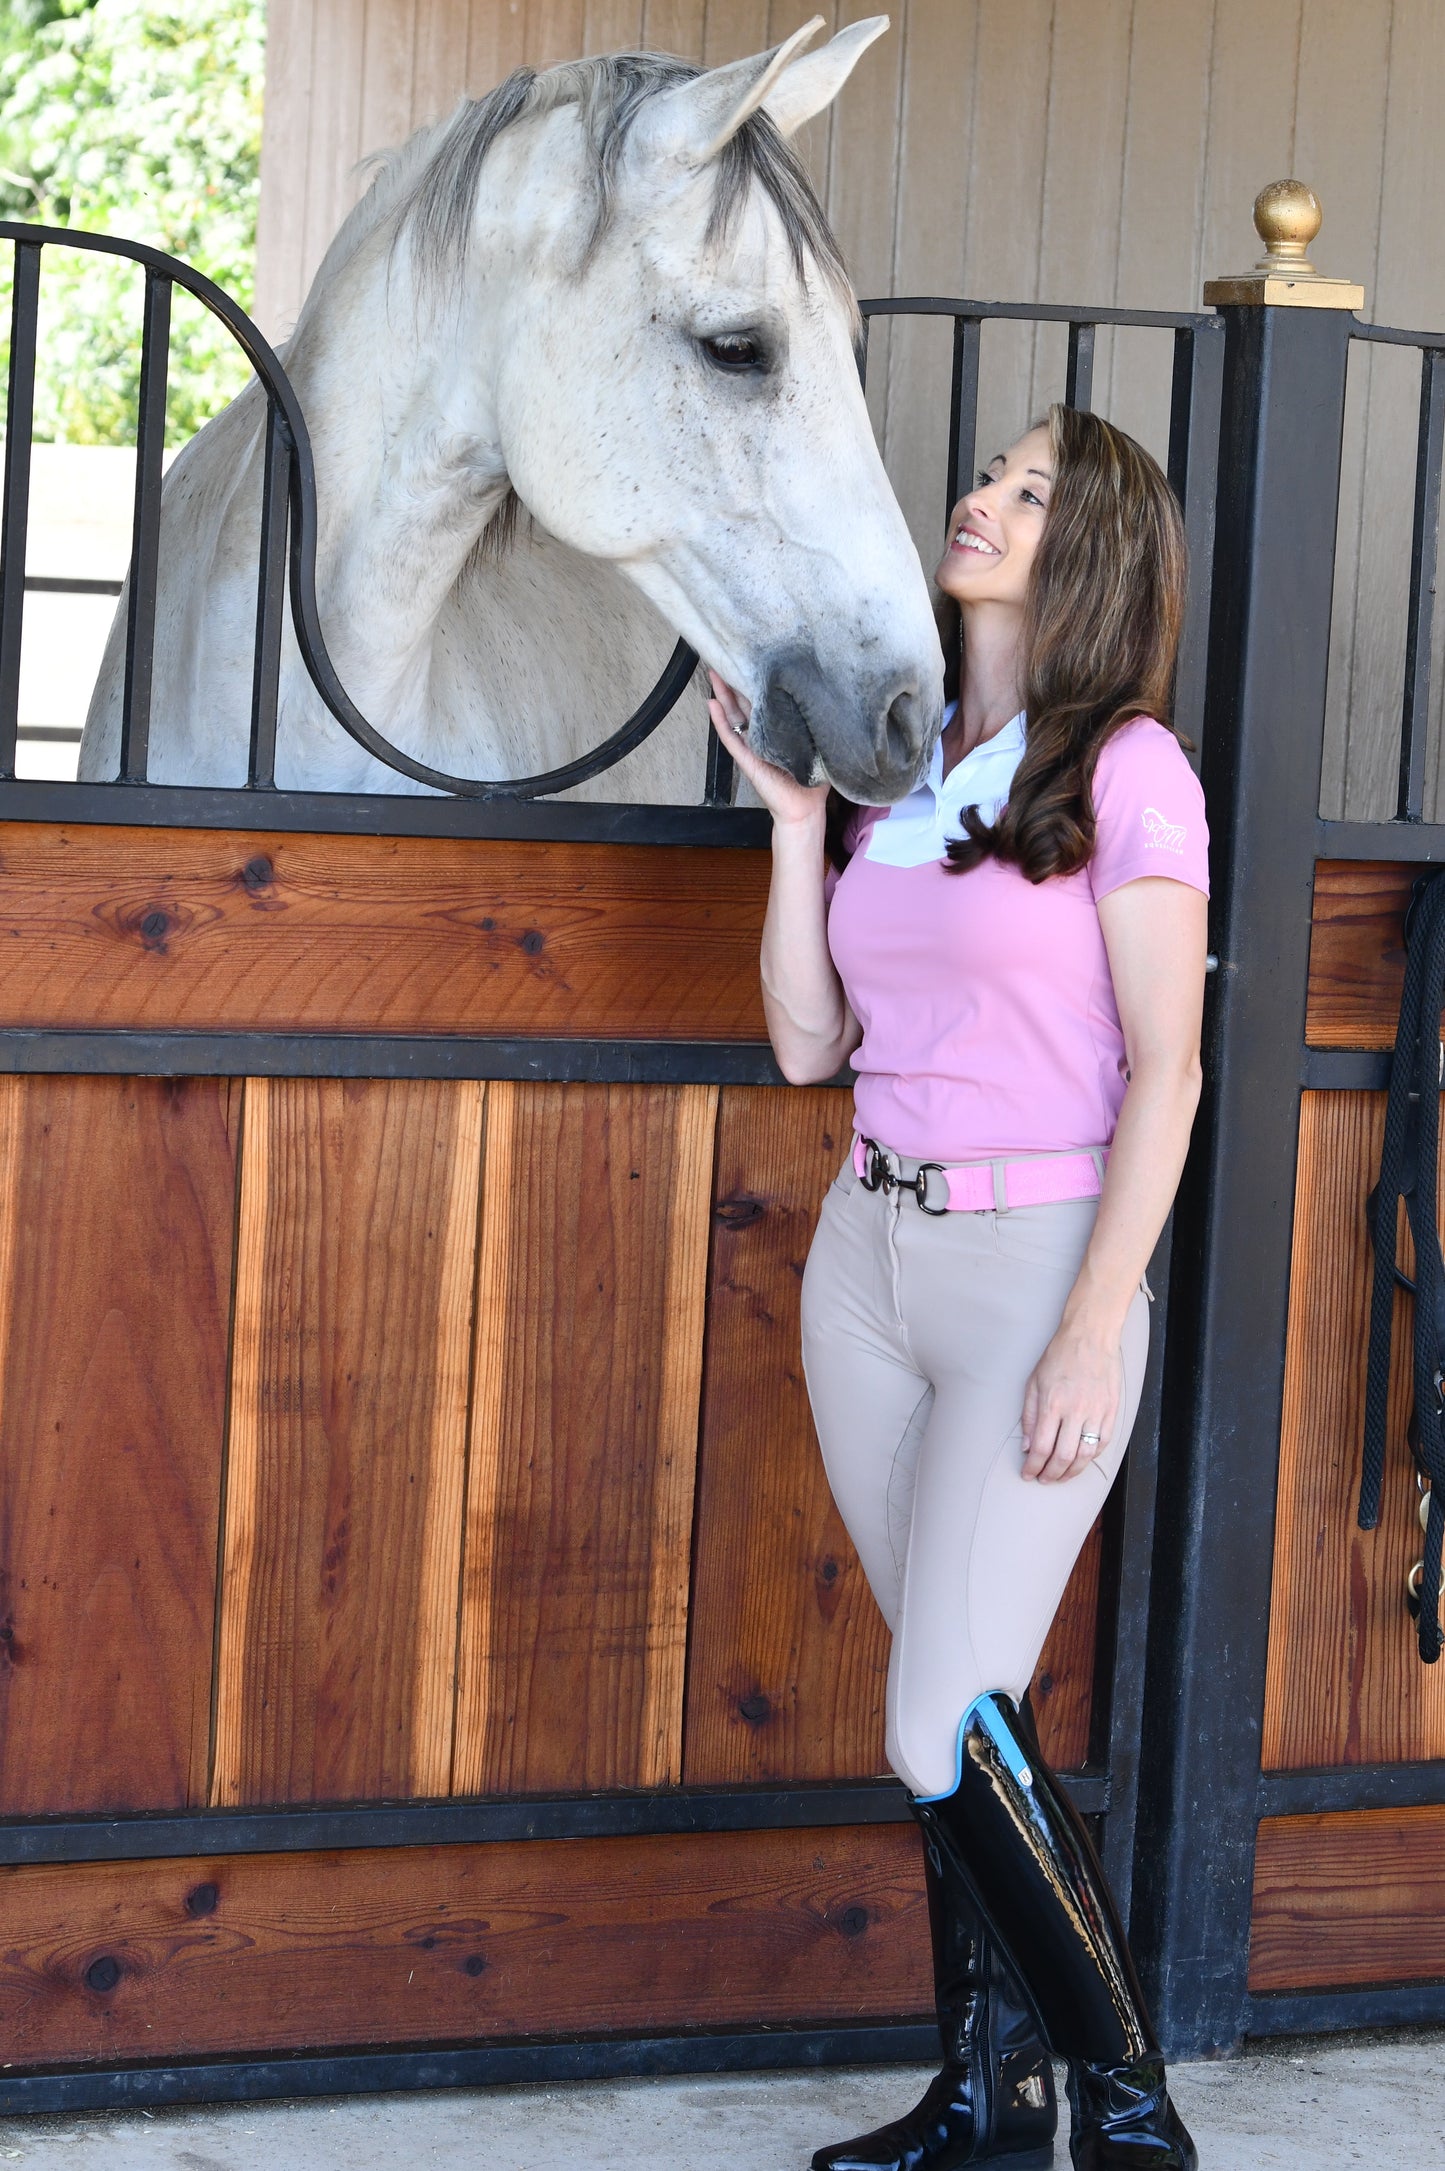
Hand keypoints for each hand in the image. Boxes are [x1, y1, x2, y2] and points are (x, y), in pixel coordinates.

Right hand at [708, 670, 829, 828]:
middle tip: (726, 654)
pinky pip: (731, 738)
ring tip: (713, 672)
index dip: (757, 679)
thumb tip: (826, 696)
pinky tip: (711, 705)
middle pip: (745, 701)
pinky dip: (720, 722)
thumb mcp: (818, 744)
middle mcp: (762, 734)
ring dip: (722, 695)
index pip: (765, 699)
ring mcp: (752, 746)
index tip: (752, 656)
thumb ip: (815, 723)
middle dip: (736, 679)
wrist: (805, 809)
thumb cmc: (813, 780)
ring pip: (734, 715)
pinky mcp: (747, 760)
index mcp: (778, 728)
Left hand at [1019, 1322, 1122, 1482]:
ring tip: (1061, 1476)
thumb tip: (1028, 1447)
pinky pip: (1103, 1443)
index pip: (1041, 1448)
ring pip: (1086, 1455)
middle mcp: (1075, 1411)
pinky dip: (1092, 1457)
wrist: (1090, 1336)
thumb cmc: (1059, 1356)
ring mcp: (1096, 1411)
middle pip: (1063, 1457)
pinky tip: (1081, 1460)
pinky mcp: (1112, 1410)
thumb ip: (1030, 1417)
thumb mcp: (1033, 1382)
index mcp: (1052, 1404)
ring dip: (1072, 1472)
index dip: (1033, 1467)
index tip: (1028, 1474)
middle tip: (1044, 1479)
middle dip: (1051, 1475)